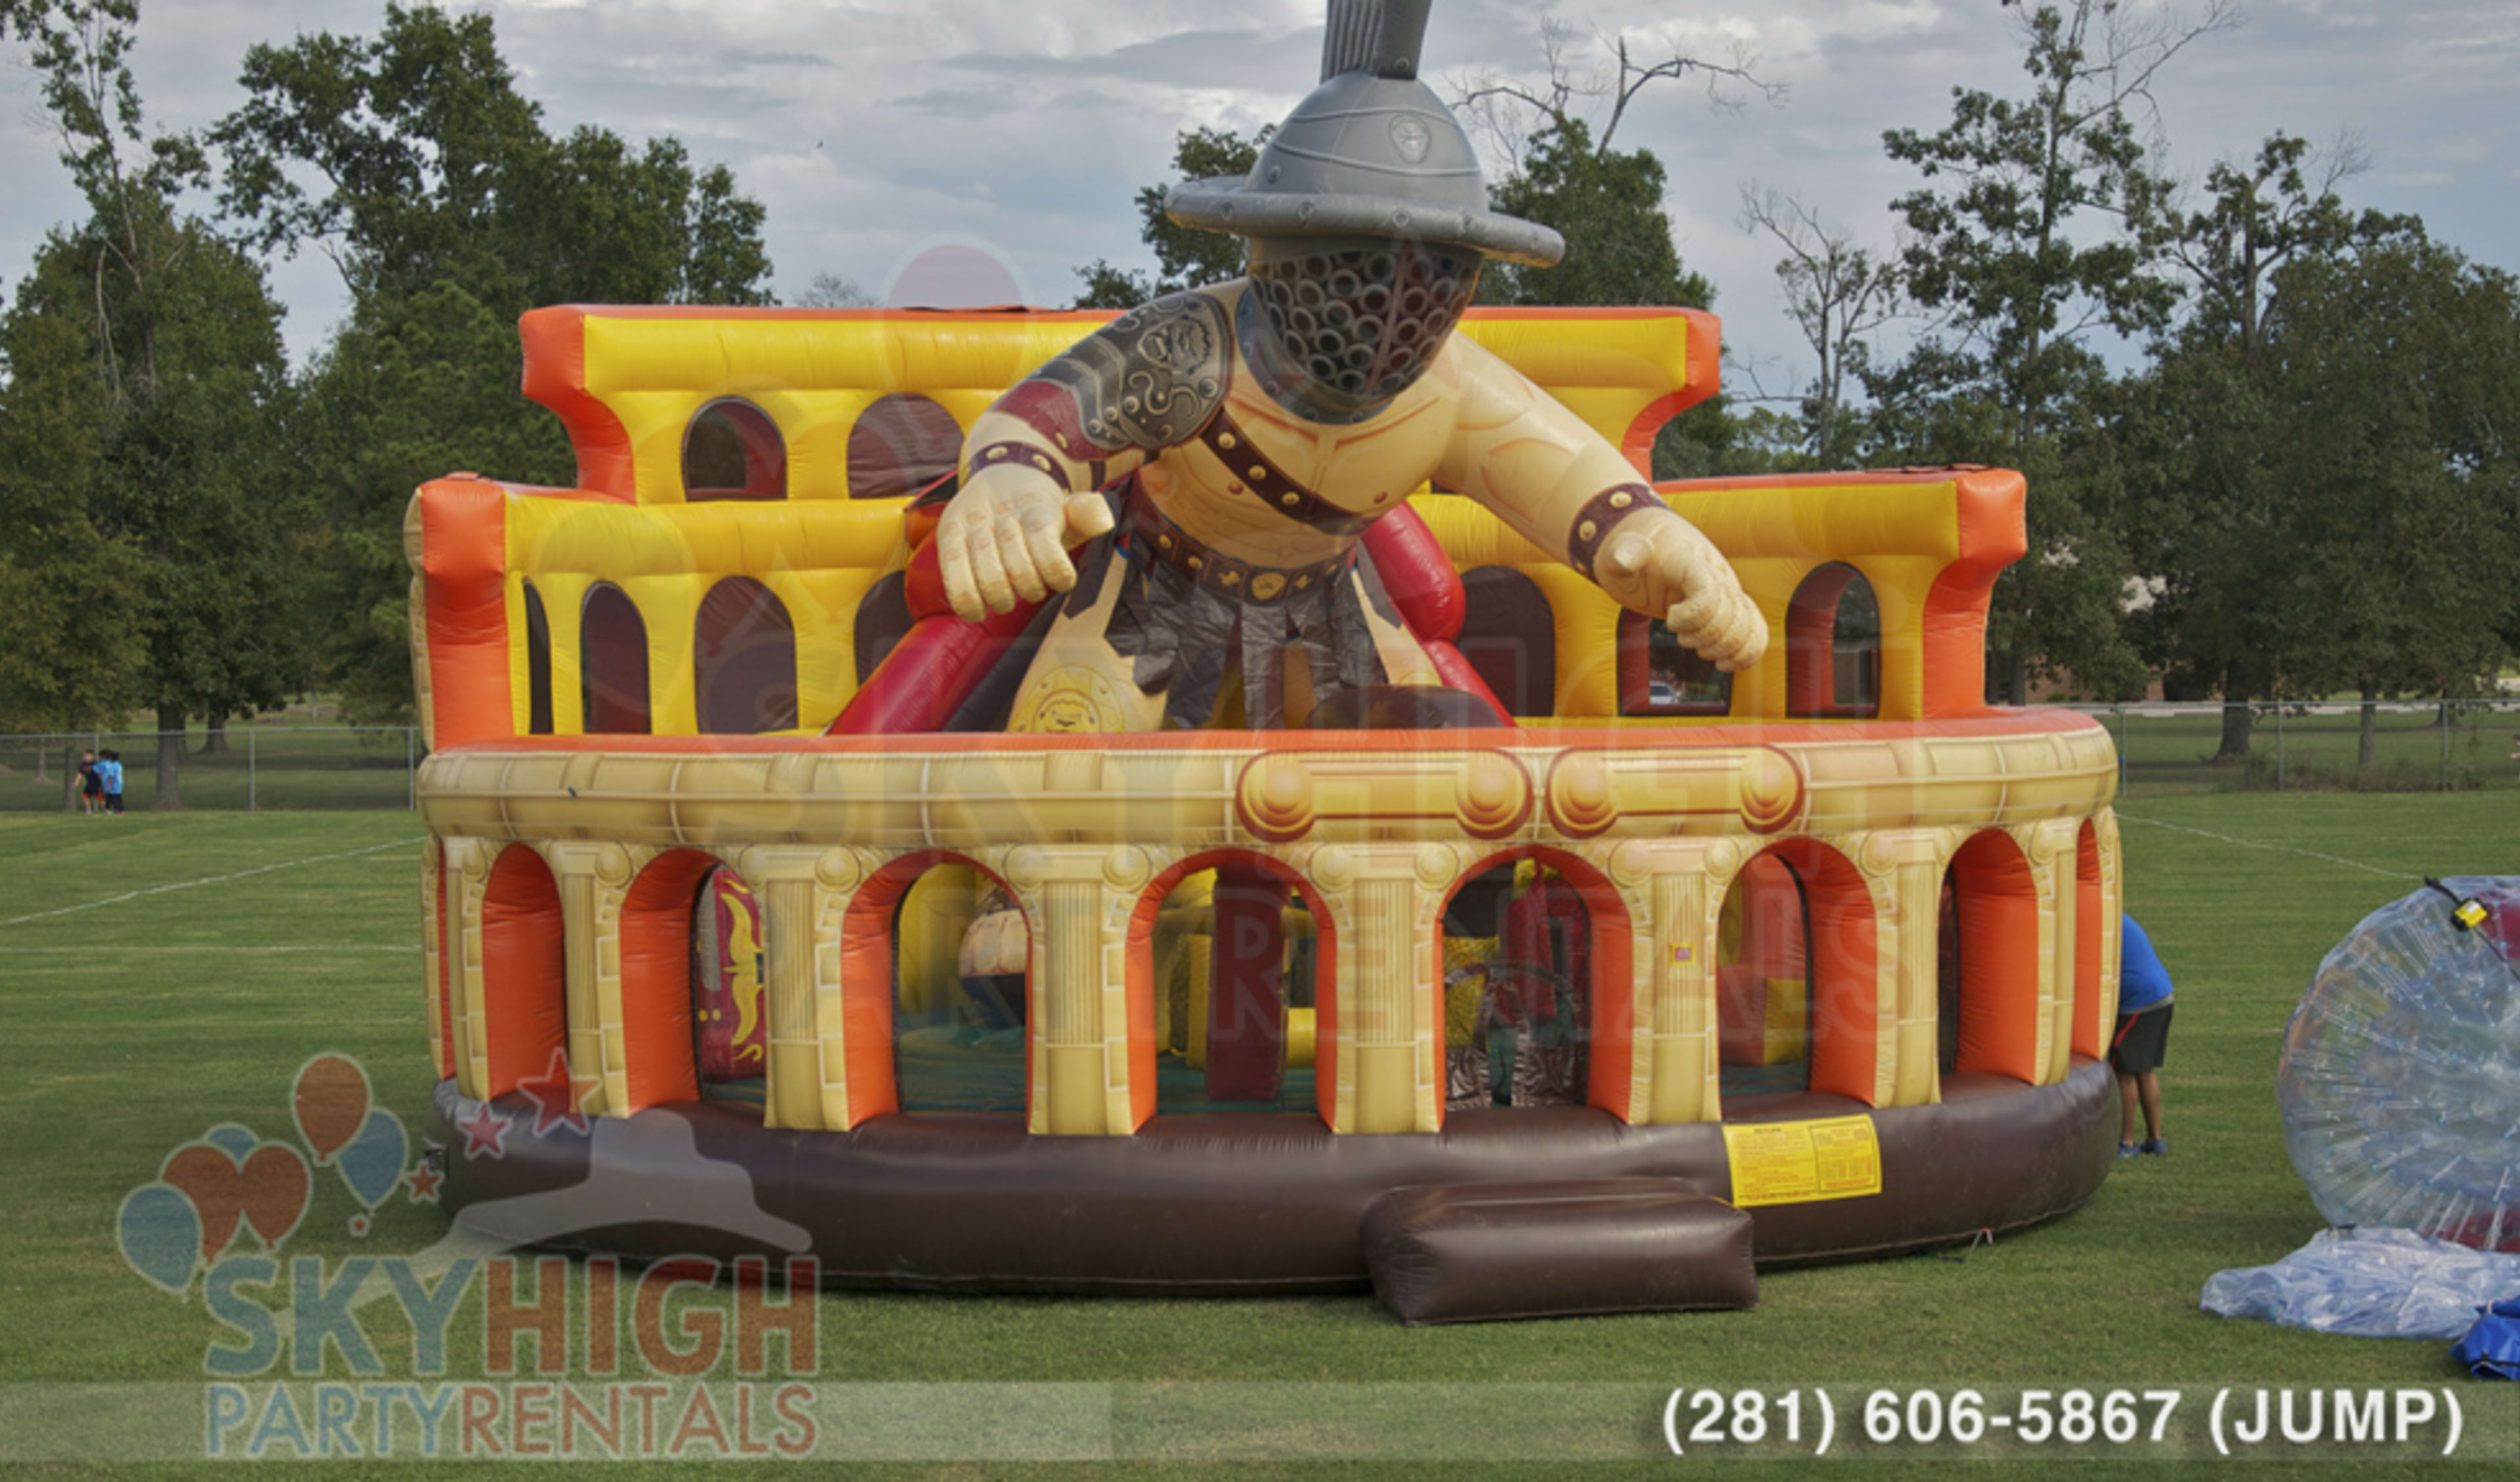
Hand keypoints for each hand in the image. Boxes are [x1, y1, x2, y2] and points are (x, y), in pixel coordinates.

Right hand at [934, 471, 1116, 622]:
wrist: (1003, 475)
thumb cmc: (1040, 509)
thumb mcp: (1069, 507)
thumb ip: (1086, 515)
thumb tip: (1103, 521)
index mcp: (1036, 505)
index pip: (1045, 541)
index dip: (1055, 570)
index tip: (1063, 581)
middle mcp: (1002, 512)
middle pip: (1017, 567)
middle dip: (1029, 588)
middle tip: (1032, 591)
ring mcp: (973, 523)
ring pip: (986, 575)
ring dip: (1001, 598)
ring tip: (1007, 600)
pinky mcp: (948, 533)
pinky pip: (953, 574)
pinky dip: (966, 600)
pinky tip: (976, 612)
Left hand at [1596, 514, 1767, 671]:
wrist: (1647, 540)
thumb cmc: (1631, 548)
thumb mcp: (1617, 551)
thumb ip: (1622, 554)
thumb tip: (1626, 558)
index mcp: (1690, 560)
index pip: (1709, 592)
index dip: (1693, 616)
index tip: (1669, 618)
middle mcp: (1716, 573)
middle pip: (1729, 615)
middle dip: (1703, 637)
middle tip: (1680, 635)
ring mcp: (1725, 588)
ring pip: (1747, 625)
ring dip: (1724, 648)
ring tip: (1700, 649)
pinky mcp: (1729, 604)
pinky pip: (1755, 628)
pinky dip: (1748, 651)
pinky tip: (1726, 664)